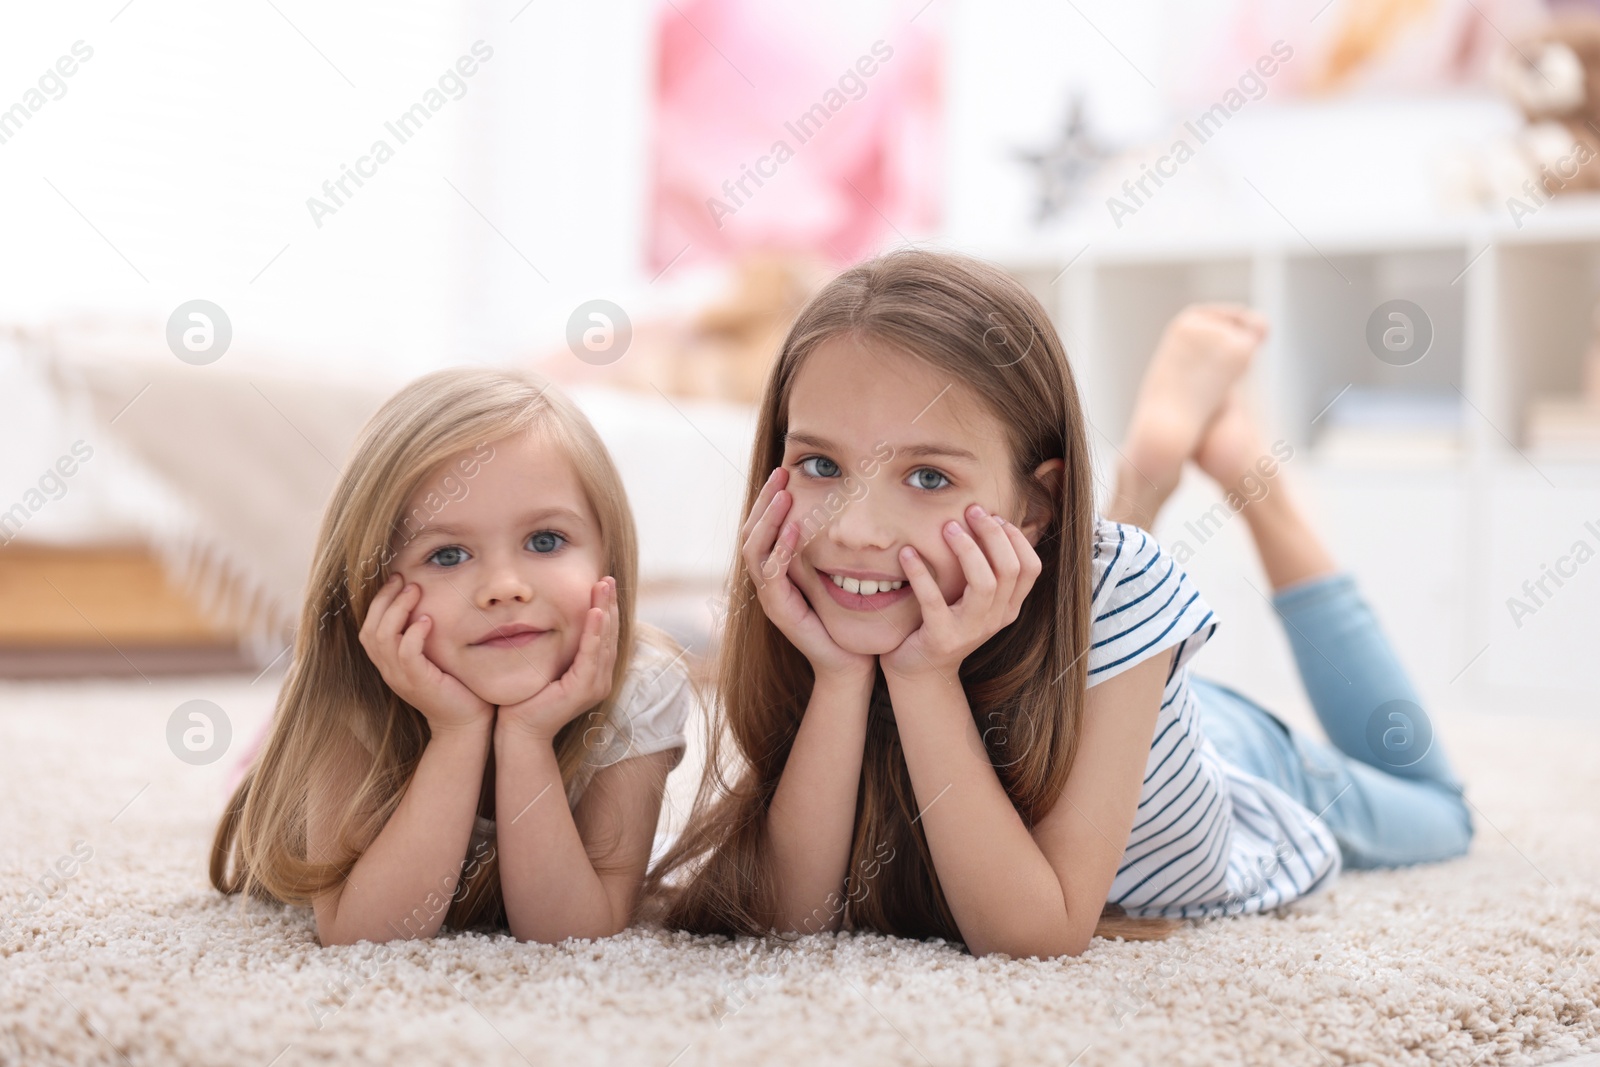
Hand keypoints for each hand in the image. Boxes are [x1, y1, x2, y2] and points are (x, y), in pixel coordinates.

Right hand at [359, 574, 493, 733]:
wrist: (465, 722)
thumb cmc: (455, 686)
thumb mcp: (434, 656)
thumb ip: (424, 635)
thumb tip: (429, 602)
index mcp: (388, 663)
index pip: (369, 627)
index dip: (379, 601)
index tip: (397, 579)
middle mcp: (388, 670)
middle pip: (370, 629)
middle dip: (385, 599)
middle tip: (404, 580)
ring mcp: (400, 678)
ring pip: (384, 637)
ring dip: (398, 610)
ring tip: (415, 592)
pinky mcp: (417, 683)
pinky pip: (406, 654)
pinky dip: (413, 634)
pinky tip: (427, 620)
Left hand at [496, 577, 618, 743]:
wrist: (518, 730)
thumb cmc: (526, 699)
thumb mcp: (546, 665)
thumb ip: (556, 648)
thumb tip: (550, 620)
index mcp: (594, 673)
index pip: (604, 635)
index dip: (606, 608)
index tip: (602, 583)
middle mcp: (600, 678)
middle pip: (609, 633)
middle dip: (609, 603)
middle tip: (607, 578)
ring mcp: (595, 685)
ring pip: (604, 640)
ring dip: (605, 610)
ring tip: (604, 587)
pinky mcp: (584, 689)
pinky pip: (591, 654)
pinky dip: (594, 632)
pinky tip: (595, 612)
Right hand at [741, 467, 875, 681]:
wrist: (848, 661)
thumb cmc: (844, 618)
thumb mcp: (834, 574)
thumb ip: (826, 547)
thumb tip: (838, 509)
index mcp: (775, 571)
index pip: (761, 528)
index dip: (768, 500)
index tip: (784, 472)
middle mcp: (766, 581)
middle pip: (751, 533)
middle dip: (764, 501)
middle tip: (781, 474)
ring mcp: (769, 596)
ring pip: (754, 550)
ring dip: (769, 520)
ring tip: (784, 496)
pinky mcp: (780, 611)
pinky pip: (772, 575)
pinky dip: (781, 550)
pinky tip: (794, 531)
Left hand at [880, 504, 1042, 682]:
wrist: (920, 670)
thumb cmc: (945, 622)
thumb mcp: (972, 599)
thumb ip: (985, 569)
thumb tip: (988, 520)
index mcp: (1008, 608)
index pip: (1030, 568)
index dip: (1015, 538)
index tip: (994, 516)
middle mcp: (995, 620)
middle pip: (1009, 570)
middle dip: (992, 534)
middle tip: (970, 510)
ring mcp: (971, 631)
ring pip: (984, 583)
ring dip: (966, 549)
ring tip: (947, 527)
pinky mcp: (941, 638)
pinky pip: (933, 601)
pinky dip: (920, 573)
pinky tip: (907, 553)